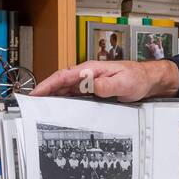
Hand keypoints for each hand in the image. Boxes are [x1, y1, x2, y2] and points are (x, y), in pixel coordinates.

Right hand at [33, 59, 178, 102]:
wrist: (148, 80)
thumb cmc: (137, 78)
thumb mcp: (124, 81)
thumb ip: (107, 84)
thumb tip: (90, 84)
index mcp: (91, 69)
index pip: (64, 75)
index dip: (47, 84)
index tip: (35, 92)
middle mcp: (87, 75)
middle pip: (60, 83)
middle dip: (44, 92)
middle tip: (31, 104)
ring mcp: (89, 82)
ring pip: (65, 90)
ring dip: (52, 97)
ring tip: (40, 108)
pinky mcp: (92, 90)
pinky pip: (74, 95)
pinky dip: (64, 101)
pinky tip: (59, 108)